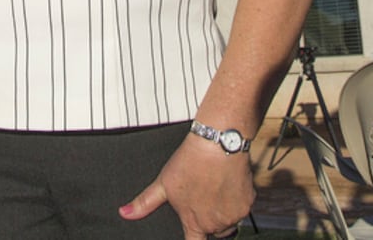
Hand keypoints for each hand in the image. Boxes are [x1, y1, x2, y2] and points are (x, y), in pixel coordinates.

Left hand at [118, 137, 253, 238]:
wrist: (219, 142)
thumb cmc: (190, 162)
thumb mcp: (163, 183)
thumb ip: (144, 203)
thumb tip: (124, 213)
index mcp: (195, 223)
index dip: (193, 238)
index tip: (193, 233)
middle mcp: (216, 224)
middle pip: (213, 230)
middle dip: (207, 218)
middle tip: (202, 195)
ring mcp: (234, 215)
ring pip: (228, 220)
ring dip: (222, 211)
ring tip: (213, 187)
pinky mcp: (248, 203)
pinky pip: (242, 207)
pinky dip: (236, 199)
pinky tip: (227, 181)